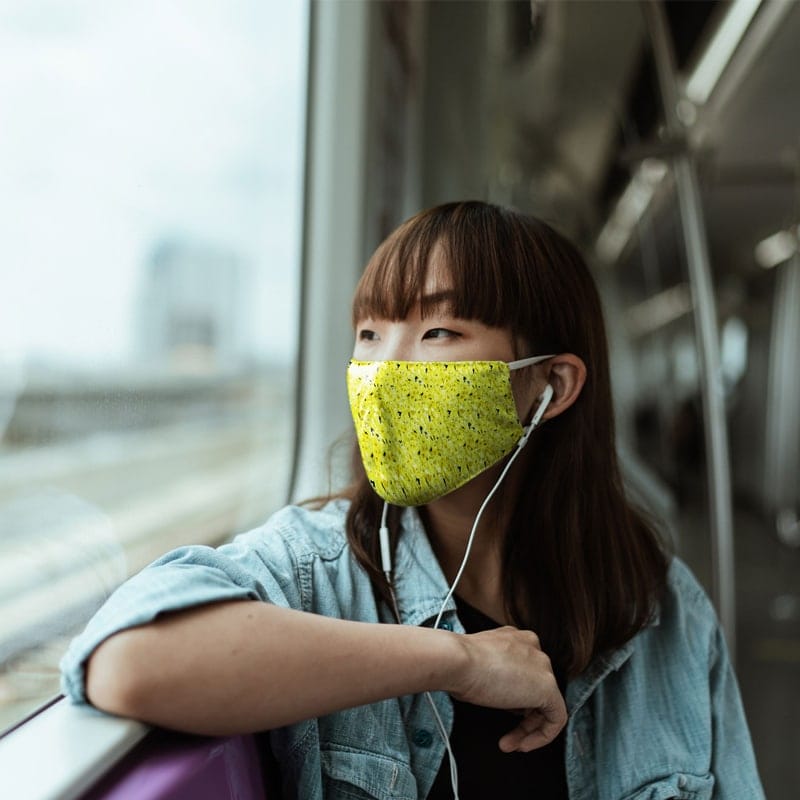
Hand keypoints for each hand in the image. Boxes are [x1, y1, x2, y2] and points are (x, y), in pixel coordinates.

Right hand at [448, 626, 566, 751]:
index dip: (514, 699)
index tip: (502, 714)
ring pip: (546, 703)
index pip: (524, 673)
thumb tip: (498, 695)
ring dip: (528, 729)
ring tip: (510, 744)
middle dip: (522, 717)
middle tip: (507, 735)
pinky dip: (542, 735)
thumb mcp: (477, 666)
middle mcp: (532, 647)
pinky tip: (523, 743)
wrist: (457, 660)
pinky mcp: (548, 687)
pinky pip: (556, 717)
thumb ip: (495, 675)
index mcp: (515, 638)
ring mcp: (542, 665)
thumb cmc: (458, 664)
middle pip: (535, 688)